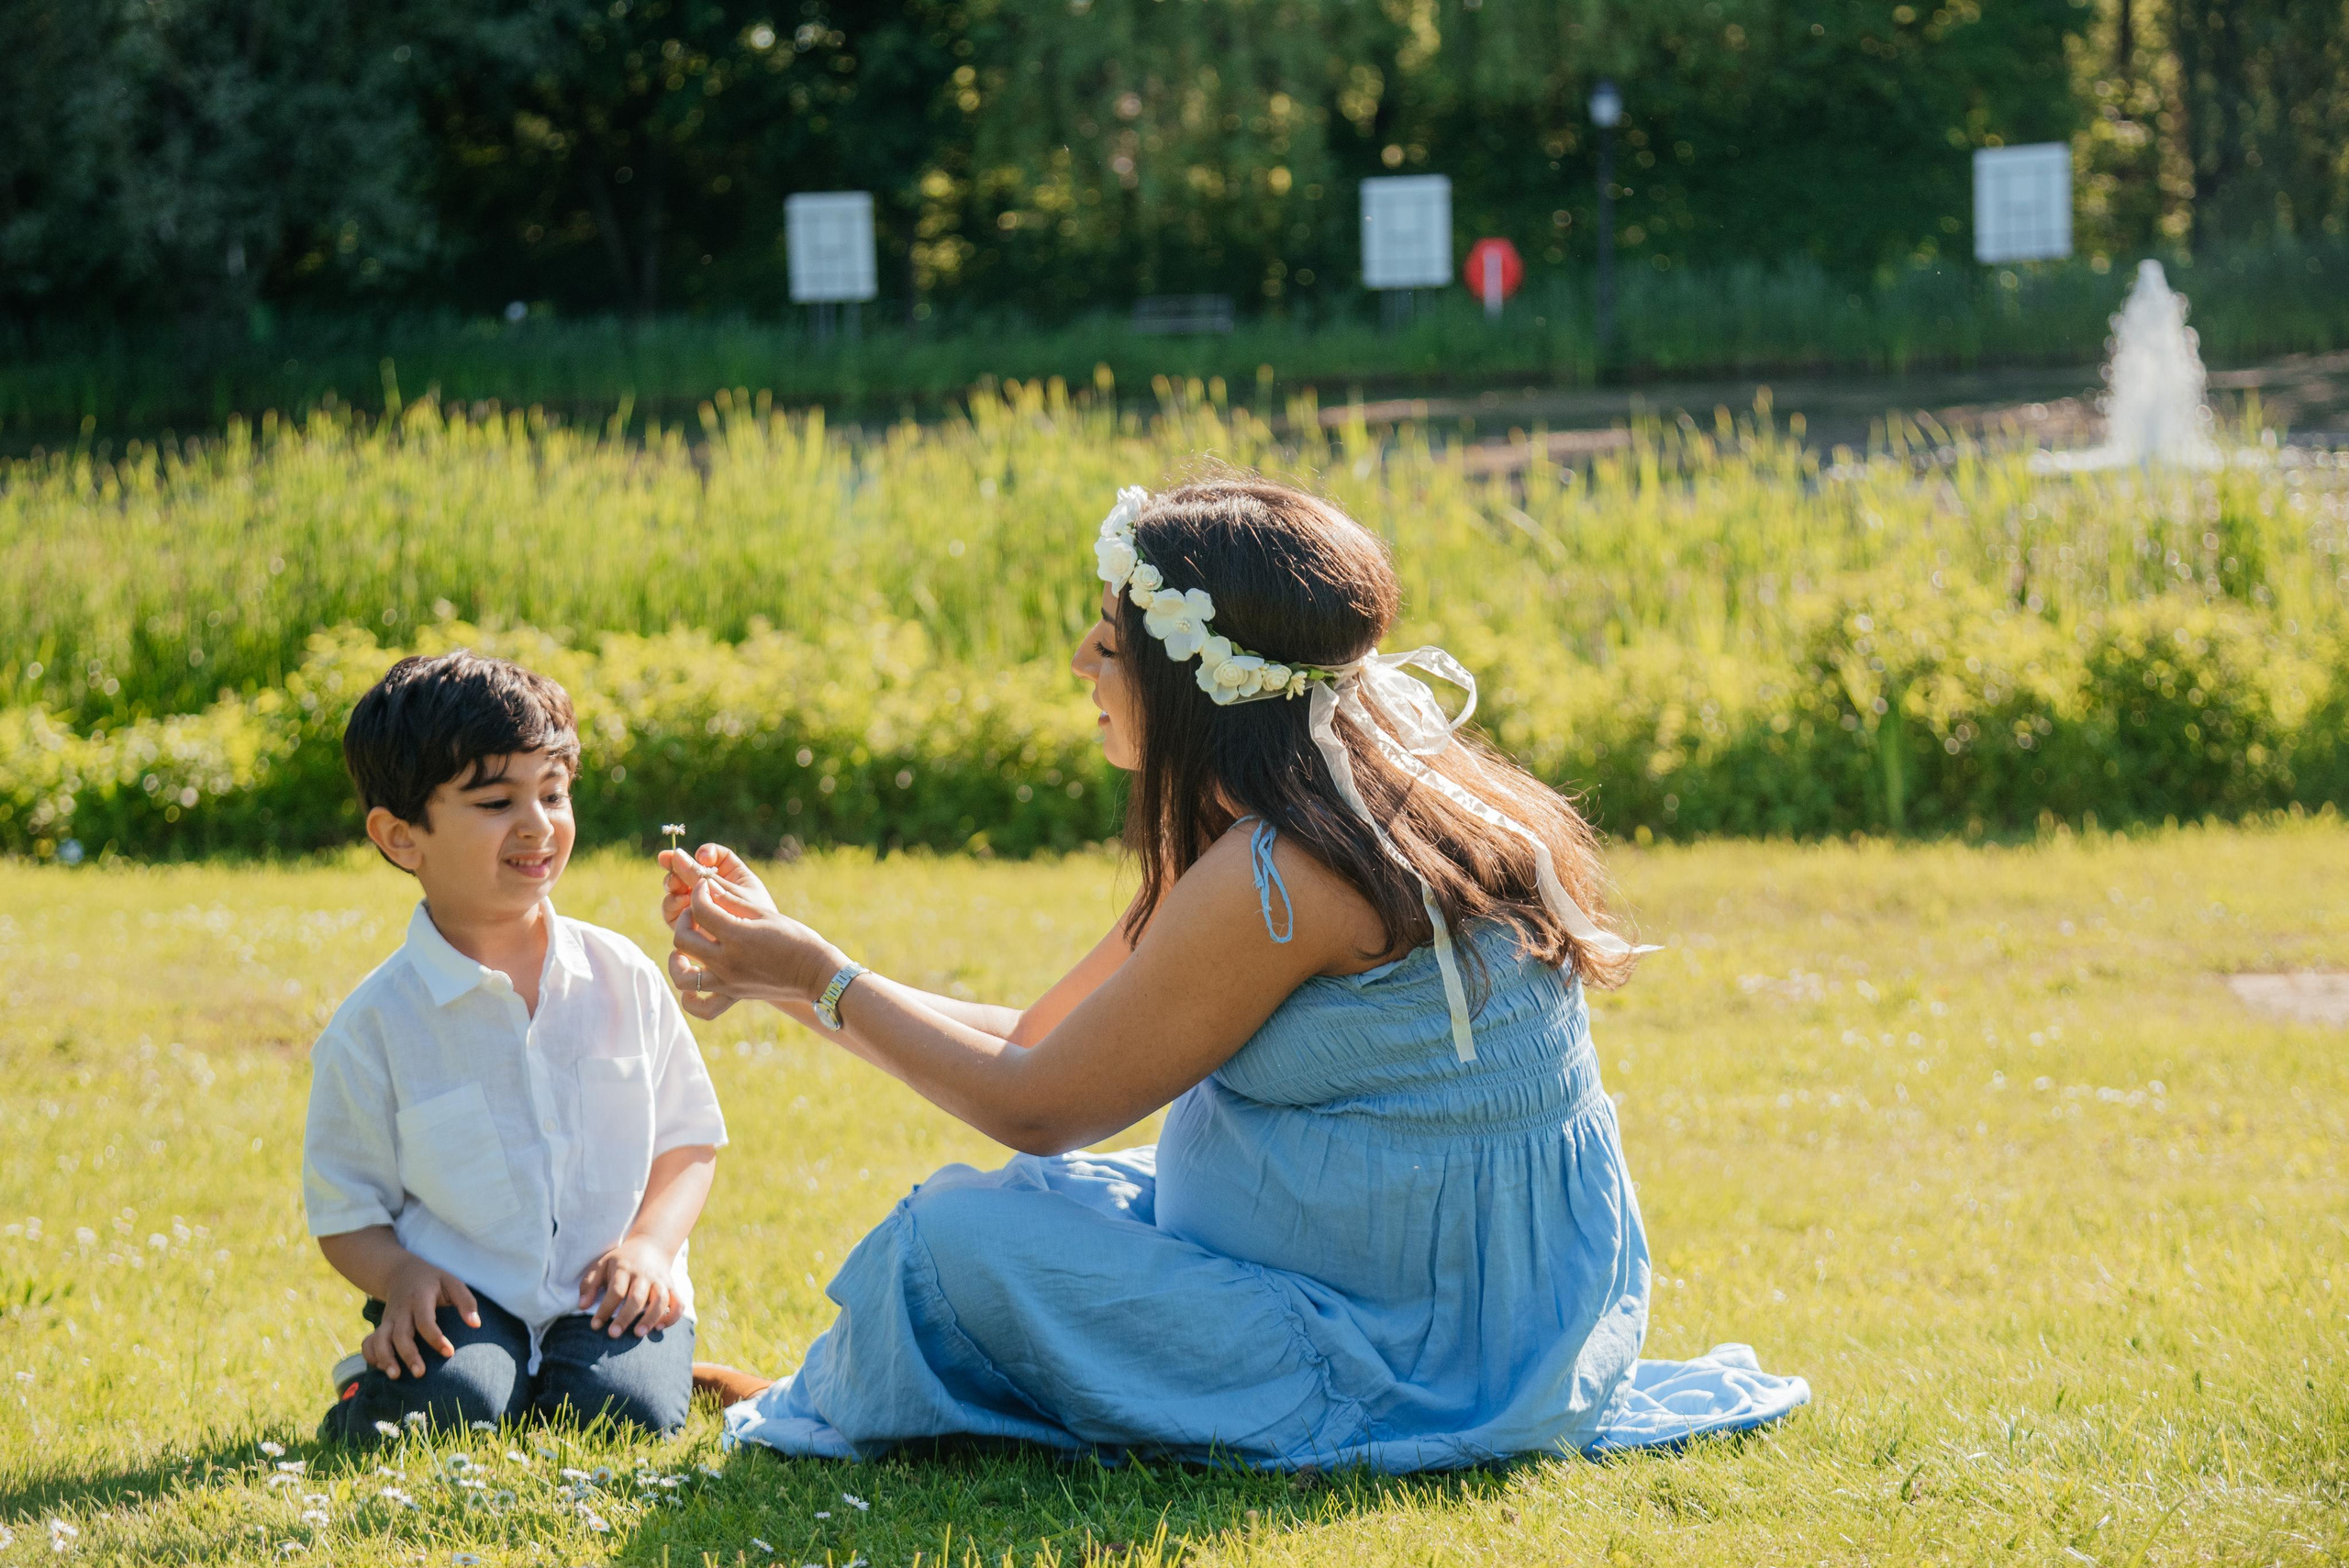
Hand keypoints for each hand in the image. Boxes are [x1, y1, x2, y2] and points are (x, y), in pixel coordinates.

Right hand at [365, 1259, 480, 1378]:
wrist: (402, 1272)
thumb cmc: (433, 1281)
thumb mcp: (452, 1282)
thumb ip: (466, 1301)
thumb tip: (476, 1325)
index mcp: (419, 1298)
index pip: (425, 1321)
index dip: (435, 1338)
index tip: (449, 1353)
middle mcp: (401, 1310)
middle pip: (400, 1335)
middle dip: (409, 1355)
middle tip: (420, 1374)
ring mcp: (388, 1319)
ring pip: (379, 1340)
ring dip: (385, 1359)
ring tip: (395, 1376)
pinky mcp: (381, 1326)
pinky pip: (369, 1343)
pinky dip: (371, 1356)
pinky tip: (381, 1369)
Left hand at [578, 1235, 682, 1337]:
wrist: (650, 1245)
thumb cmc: (621, 1260)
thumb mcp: (601, 1265)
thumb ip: (589, 1284)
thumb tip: (582, 1306)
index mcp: (624, 1268)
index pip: (615, 1291)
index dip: (605, 1309)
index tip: (595, 1326)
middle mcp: (644, 1275)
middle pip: (637, 1297)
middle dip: (625, 1317)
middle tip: (613, 1335)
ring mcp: (660, 1280)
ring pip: (660, 1299)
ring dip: (651, 1318)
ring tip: (638, 1334)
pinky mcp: (672, 1286)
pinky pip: (678, 1302)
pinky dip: (672, 1316)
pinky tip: (659, 1328)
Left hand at [658, 845, 778, 1018]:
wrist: (815, 972)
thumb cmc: (795, 937)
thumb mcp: (763, 913)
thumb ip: (730, 900)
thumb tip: (705, 886)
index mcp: (737, 937)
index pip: (700, 909)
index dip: (699, 891)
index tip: (705, 886)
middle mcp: (727, 963)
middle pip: (682, 940)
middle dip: (685, 918)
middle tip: (699, 910)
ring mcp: (728, 982)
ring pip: (683, 977)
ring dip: (677, 958)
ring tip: (686, 948)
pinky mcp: (733, 995)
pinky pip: (701, 1007)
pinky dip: (689, 998)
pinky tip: (692, 983)